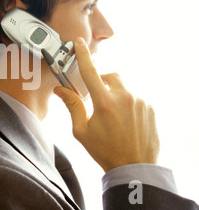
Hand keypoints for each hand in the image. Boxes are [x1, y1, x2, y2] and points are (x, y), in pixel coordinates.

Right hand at [54, 37, 159, 171]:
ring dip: (115, 96)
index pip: (90, 71)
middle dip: (103, 82)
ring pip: (124, 88)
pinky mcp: (150, 108)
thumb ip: (72, 106)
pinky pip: (135, 98)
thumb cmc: (105, 151)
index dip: (83, 55)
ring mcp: (140, 102)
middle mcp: (124, 97)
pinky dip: (127, 105)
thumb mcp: (81, 131)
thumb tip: (60, 90)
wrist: (134, 167)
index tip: (79, 43)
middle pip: (111, 76)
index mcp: (104, 102)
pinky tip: (125, 122)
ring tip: (113, 117)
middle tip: (97, 98)